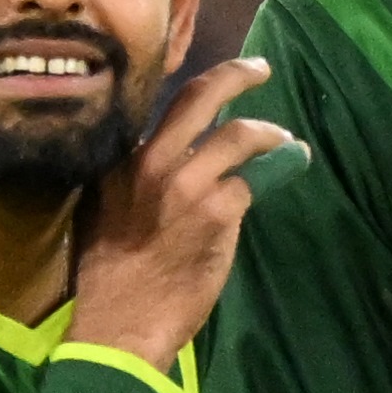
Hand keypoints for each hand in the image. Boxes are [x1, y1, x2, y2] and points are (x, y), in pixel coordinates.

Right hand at [63, 57, 284, 370]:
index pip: (167, 105)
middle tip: (259, 70)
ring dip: (269, 135)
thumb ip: (135, 180)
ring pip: (238, 136)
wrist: (122, 322)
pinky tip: (286, 172)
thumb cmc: (110, 277)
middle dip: (237, 75)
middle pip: (201, 97)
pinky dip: (272, 174)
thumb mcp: (105, 212)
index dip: (202, 86)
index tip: (221, 80)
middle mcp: (152, 162)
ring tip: (285, 142)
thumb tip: (172, 162)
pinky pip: (252, 181)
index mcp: (120, 161)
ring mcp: (186, 184)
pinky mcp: (217, 211)